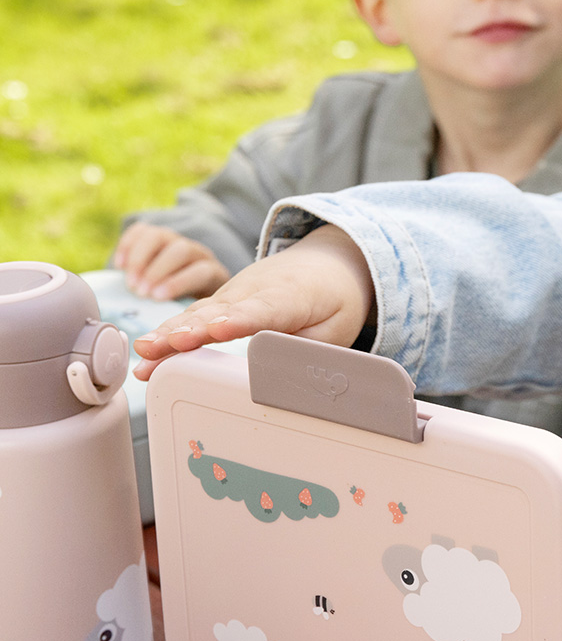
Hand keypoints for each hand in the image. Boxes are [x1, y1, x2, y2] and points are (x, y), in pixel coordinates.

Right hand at [131, 224, 375, 378]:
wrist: (324, 264)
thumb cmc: (332, 299)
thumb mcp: (336, 329)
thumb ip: (311, 349)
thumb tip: (288, 376)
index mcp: (290, 297)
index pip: (262, 310)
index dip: (240, 320)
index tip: (219, 330)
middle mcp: (254, 291)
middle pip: (220, 311)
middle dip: (192, 329)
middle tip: (165, 346)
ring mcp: (233, 294)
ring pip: (198, 313)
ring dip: (169, 334)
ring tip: (145, 354)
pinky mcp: (221, 301)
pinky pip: (193, 317)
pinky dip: (169, 334)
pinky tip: (148, 354)